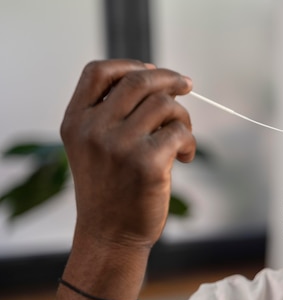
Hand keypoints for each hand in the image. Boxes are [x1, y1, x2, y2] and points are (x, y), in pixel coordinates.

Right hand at [60, 59, 195, 250]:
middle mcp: (94, 129)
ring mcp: (119, 145)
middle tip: (187, 86)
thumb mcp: (95, 146)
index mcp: (76, 121)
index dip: (129, 64)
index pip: (98, 72)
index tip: (152, 71)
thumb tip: (157, 77)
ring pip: (165, 104)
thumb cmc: (110, 188)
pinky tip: (185, 158)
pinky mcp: (147, 163)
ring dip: (182, 117)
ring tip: (182, 138)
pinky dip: (190, 142)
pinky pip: (180, 132)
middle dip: (170, 79)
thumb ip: (113, 112)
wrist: (110, 235)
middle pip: (139, 80)